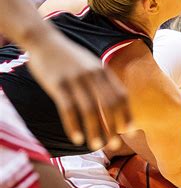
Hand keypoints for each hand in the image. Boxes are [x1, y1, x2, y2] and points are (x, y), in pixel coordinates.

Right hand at [27, 34, 130, 150]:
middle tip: (114, 145)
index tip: (129, 130)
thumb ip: (103, 81)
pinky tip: (77, 139)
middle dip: (113, 127)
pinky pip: (68, 109)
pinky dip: (74, 126)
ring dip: (94, 131)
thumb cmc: (69, 57)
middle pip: (108, 105)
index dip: (126, 114)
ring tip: (96, 146)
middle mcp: (92, 75)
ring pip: (89, 110)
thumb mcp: (91, 64)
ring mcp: (75, 80)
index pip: (121, 96)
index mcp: (103, 71)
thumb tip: (115, 103)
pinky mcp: (58, 85)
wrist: (43, 40)